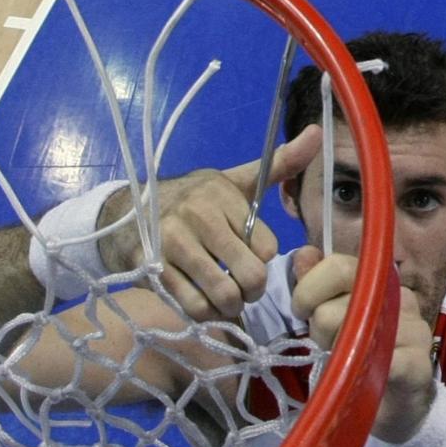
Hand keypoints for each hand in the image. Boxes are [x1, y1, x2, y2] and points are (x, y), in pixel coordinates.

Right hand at [98, 125, 322, 320]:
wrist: (127, 213)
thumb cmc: (193, 200)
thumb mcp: (235, 181)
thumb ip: (279, 164)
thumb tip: (318, 133)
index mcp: (222, 194)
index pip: (265, 247)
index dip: (262, 260)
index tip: (251, 259)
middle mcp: (198, 215)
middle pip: (250, 274)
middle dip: (252, 291)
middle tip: (244, 289)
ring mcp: (173, 243)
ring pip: (223, 294)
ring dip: (230, 306)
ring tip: (225, 299)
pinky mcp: (153, 268)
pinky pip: (193, 306)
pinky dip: (205, 313)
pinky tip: (203, 303)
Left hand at [292, 246, 435, 441]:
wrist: (397, 404)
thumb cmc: (360, 353)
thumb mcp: (331, 315)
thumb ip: (317, 283)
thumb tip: (304, 253)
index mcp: (378, 280)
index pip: (338, 265)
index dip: (309, 288)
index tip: (302, 311)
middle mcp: (400, 298)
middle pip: (337, 301)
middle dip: (318, 325)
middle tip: (325, 342)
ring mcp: (414, 330)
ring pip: (352, 330)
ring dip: (336, 351)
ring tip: (343, 360)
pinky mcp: (418, 364)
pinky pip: (380, 359)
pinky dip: (361, 369)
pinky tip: (359, 374)